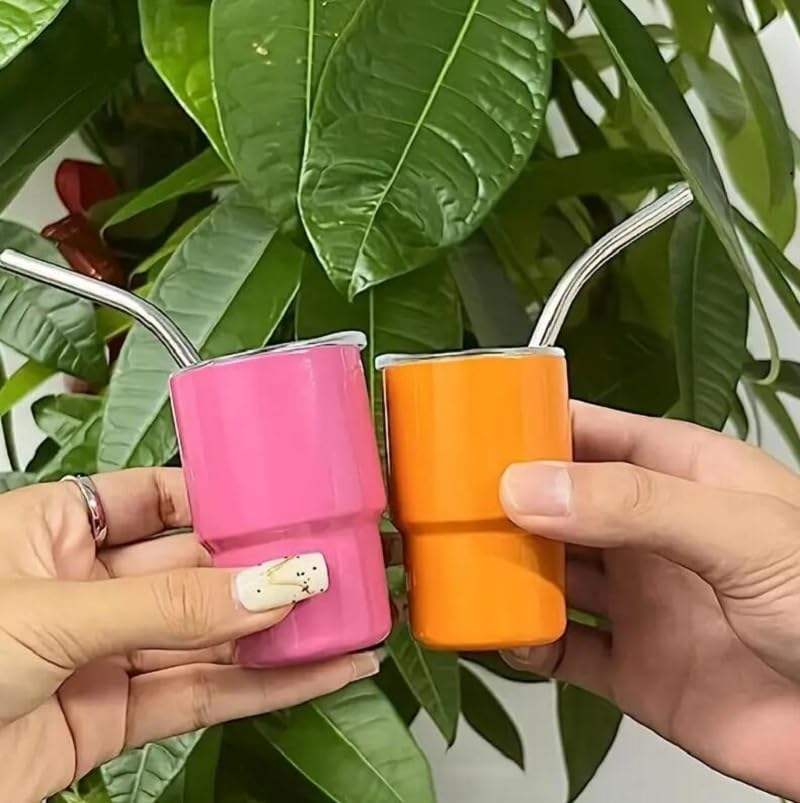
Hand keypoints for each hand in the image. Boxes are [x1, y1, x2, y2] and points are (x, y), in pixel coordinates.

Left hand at [0, 468, 377, 801]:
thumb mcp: (52, 614)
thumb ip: (170, 606)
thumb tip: (269, 584)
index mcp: (55, 528)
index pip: (157, 495)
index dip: (220, 496)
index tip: (284, 499)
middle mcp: (85, 586)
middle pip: (196, 568)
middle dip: (264, 570)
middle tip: (333, 565)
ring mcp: (104, 653)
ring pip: (209, 635)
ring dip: (278, 633)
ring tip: (345, 620)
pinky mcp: (116, 718)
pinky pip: (203, 694)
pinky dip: (263, 688)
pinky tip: (314, 673)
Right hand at [500, 402, 799, 799]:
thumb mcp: (739, 532)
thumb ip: (635, 505)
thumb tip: (531, 486)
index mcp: (679, 477)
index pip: (591, 435)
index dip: (533, 429)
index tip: (476, 430)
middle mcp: (651, 535)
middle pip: (557, 505)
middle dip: (505, 502)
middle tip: (450, 502)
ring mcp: (641, 601)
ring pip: (551, 575)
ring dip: (506, 570)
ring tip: (461, 563)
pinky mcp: (634, 668)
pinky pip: (562, 651)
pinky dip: (527, 643)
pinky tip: (507, 633)